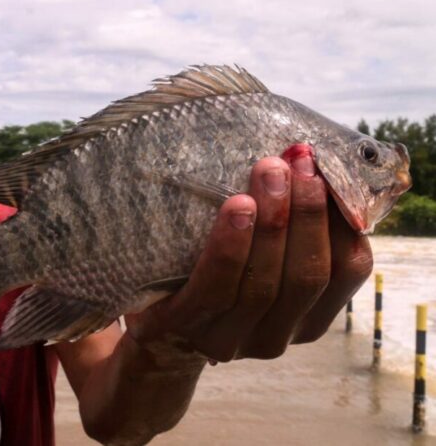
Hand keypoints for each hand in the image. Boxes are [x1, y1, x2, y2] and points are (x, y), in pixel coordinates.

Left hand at [127, 154, 372, 361]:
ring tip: (269, 171)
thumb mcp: (260, 251)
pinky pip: (216, 288)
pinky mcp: (189, 329)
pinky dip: (231, 245)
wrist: (147, 312)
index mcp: (309, 316)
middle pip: (309, 276)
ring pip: (265, 284)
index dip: (343, 219)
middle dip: (307, 213)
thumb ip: (289, 224)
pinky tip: (237, 207)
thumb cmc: (213, 267)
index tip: (329, 169)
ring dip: (273, 222)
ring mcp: (234, 339)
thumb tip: (309, 156)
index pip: (349, 270)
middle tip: (299, 161)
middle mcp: (279, 336)